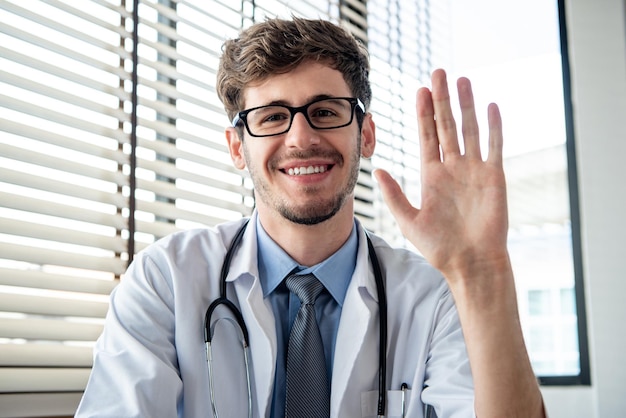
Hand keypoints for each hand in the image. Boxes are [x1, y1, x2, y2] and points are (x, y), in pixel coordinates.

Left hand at [375, 69, 508, 282]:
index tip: (420, 91)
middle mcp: (453, 167)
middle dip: (442, 100)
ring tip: (462, 80)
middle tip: (438, 73)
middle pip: (447, 125)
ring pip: (470, 129)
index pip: (427, 136)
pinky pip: (494, 146)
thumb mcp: (409, 220)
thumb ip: (394, 195)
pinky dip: (494, 127)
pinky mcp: (494, 177)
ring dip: (466, 105)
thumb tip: (376, 171)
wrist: (470, 262)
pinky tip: (491, 106)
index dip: (424, 114)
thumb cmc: (440, 246)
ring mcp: (474, 170)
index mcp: (432, 175)